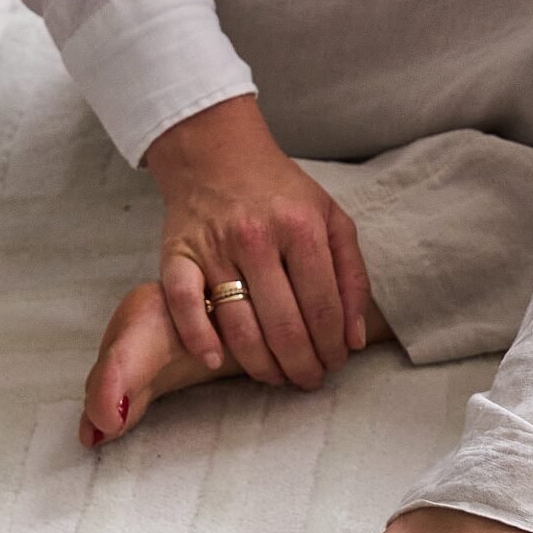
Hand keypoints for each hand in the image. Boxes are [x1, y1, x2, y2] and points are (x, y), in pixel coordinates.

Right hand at [144, 94, 371, 389]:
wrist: (215, 152)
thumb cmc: (280, 192)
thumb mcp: (331, 219)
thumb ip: (351, 276)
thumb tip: (355, 339)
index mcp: (301, 228)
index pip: (323, 306)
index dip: (332, 346)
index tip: (336, 364)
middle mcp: (257, 237)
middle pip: (284, 324)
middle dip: (302, 364)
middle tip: (309, 381)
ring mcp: (214, 247)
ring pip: (239, 324)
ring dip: (261, 365)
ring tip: (277, 378)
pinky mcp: (177, 253)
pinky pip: (183, 304)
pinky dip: (198, 337)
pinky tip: (216, 361)